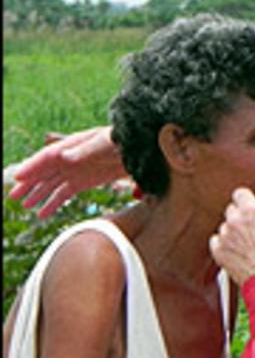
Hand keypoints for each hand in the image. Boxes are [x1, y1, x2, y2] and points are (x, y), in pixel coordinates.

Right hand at [8, 126, 126, 218]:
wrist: (136, 150)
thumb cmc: (120, 142)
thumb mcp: (103, 144)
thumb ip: (84, 151)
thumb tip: (62, 155)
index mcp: (71, 146)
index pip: (46, 158)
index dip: (32, 167)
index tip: (18, 178)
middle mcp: (68, 158)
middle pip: (44, 172)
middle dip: (29, 184)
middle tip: (13, 196)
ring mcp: (75, 171)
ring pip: (51, 185)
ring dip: (37, 195)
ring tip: (25, 206)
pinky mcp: (84, 182)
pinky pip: (63, 194)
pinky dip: (52, 204)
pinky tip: (42, 214)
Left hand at [209, 188, 254, 285]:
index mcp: (251, 210)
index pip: (240, 193)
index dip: (247, 201)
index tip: (251, 210)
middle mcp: (234, 220)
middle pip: (231, 209)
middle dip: (241, 216)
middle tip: (253, 231)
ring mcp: (224, 236)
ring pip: (225, 226)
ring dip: (233, 231)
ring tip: (248, 245)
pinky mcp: (218, 251)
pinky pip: (216, 240)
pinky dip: (225, 244)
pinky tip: (238, 251)